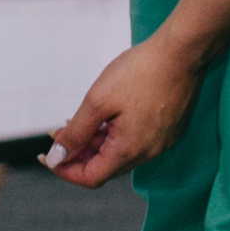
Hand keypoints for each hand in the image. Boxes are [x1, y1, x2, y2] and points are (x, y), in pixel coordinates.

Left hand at [42, 34, 204, 188]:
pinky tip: (103, 118)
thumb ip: (75, 133)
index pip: (90, 178)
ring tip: (75, 123)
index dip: (65, 170)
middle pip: (105, 167)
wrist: (182, 52)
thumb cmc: (141, 72)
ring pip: (119, 153)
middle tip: (57, 134)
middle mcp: (148, 153)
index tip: (47, 156)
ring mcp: (161, 142)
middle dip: (78, 155)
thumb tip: (56, 158)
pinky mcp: (169, 130)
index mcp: (129, 150)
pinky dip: (114, 136)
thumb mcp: (97, 101)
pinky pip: (135, 141)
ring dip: (95, 144)